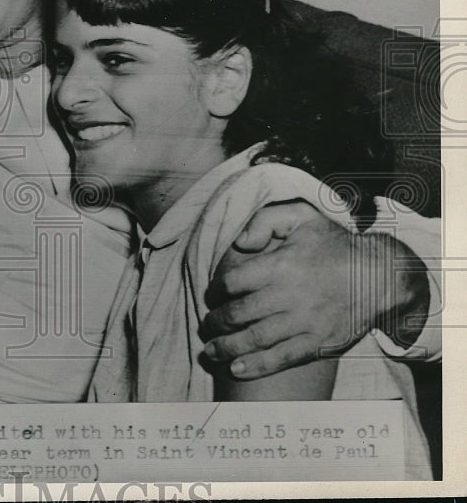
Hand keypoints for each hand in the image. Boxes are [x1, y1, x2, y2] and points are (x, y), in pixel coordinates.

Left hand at [201, 200, 370, 379]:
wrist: (379, 276)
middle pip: (238, 313)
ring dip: (227, 347)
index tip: (212, 295)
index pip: (233, 281)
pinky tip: (236, 369)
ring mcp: (304, 322)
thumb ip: (265, 221)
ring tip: (210, 351)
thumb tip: (240, 242)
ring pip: (255, 339)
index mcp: (281, 265)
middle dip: (215, 322)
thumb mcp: (302, 217)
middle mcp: (289, 296)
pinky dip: (256, 366)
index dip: (216, 289)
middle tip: (206, 325)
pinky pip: (282, 358)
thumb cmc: (335, 245)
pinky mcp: (318, 343)